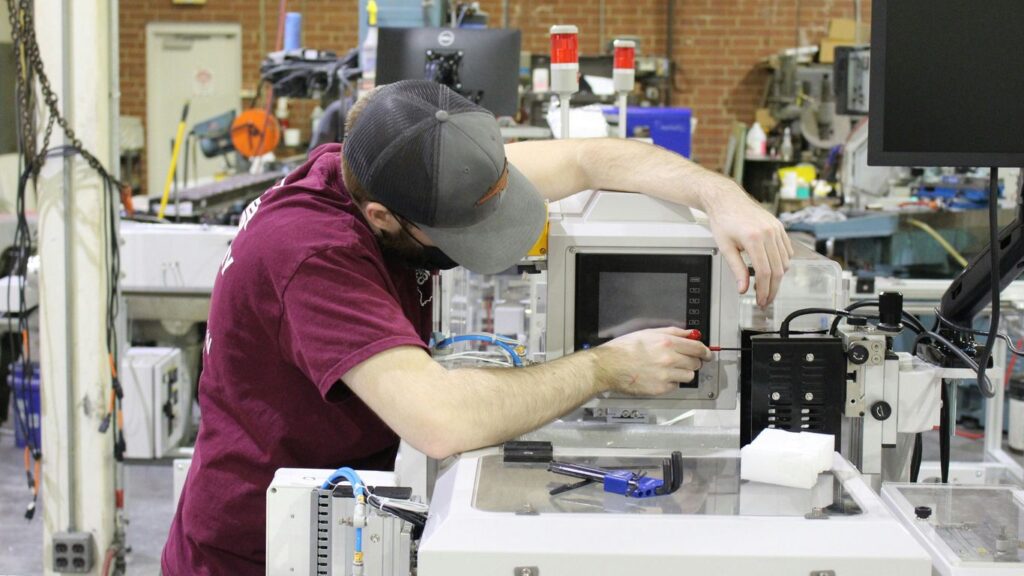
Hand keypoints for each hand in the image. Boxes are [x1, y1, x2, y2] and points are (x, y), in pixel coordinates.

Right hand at [594, 327, 711, 396]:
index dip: (706, 352)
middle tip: (683, 360)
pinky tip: (659, 376)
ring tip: (669, 369)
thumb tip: (691, 334)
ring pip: (688, 376)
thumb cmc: (626, 348)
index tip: (707, 354)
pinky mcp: (660, 389)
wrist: (609, 366)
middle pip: (696, 363)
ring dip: (683, 373)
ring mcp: (666, 376)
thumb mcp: (649, 332)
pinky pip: (675, 386)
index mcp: (668, 343)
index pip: (698, 348)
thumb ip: (674, 332)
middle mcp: (669, 359)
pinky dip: (671, 382)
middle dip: (692, 361)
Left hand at [705, 185, 792, 306]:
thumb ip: (736, 269)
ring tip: (768, 287)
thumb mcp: (725, 247)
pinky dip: (783, 263)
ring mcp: (776, 229)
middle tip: (765, 300)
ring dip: (778, 278)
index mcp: (754, 238)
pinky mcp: (779, 227)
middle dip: (772, 289)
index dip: (763, 290)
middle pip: (777, 270)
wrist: (726, 199)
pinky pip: (787, 250)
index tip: (760, 300)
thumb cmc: (723, 220)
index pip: (764, 272)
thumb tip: (743, 288)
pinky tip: (773, 270)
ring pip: (785, 261)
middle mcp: (769, 233)